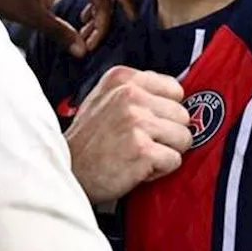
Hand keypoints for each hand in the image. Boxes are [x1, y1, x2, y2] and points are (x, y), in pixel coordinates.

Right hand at [65, 66, 191, 204]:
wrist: (68, 172)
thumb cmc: (88, 141)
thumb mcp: (105, 98)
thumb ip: (137, 90)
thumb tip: (176, 95)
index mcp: (123, 78)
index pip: (175, 89)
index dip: (164, 112)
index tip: (146, 123)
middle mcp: (130, 94)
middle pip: (182, 115)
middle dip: (167, 133)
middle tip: (140, 142)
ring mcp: (137, 121)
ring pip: (183, 137)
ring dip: (165, 152)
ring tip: (139, 154)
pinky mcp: (142, 149)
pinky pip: (175, 160)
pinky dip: (160, 170)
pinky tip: (137, 168)